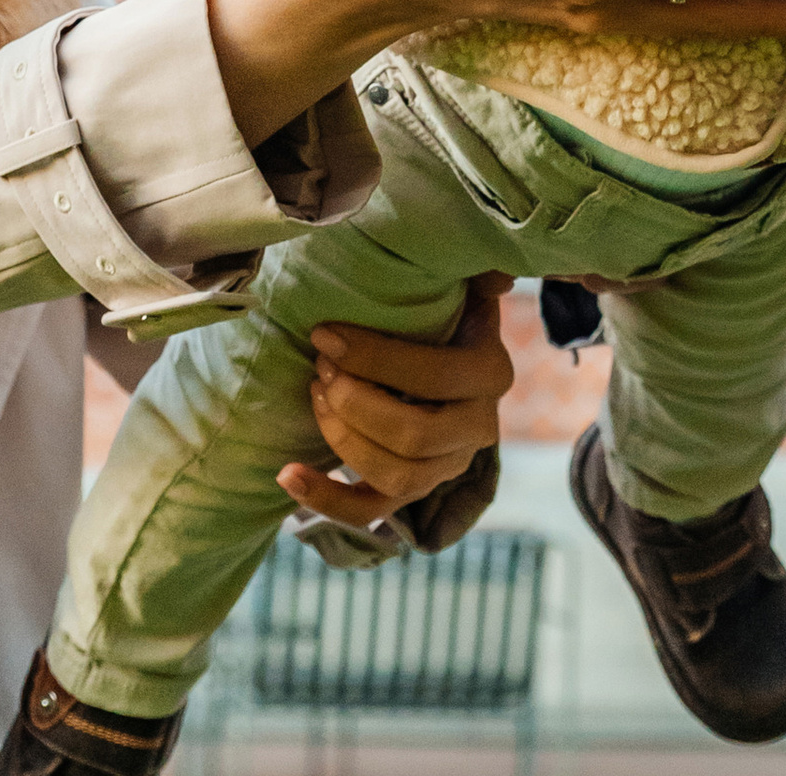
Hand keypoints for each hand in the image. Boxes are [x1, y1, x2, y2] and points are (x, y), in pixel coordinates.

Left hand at [279, 272, 515, 525]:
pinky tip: (288, 475)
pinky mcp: (414, 490)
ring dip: (343, 440)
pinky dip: (326, 500)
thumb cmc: (449, 312)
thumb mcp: (468, 286)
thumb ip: (480, 273)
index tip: (325, 335)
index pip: (436, 377)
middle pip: (414, 436)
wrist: (452, 357)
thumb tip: (497, 274)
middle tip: (320, 368)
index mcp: (492, 374)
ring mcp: (446, 466)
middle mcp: (478, 428)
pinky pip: (370, 511)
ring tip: (314, 397)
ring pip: (395, 477)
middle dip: (355, 403)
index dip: (376, 359)